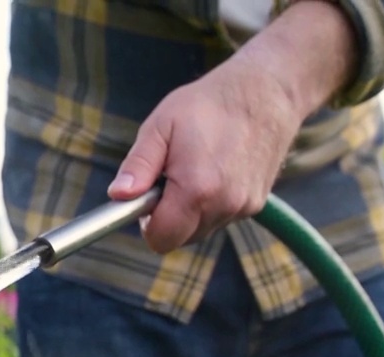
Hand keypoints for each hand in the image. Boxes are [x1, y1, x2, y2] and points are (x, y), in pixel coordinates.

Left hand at [107, 0, 357, 252]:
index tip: (146, 198)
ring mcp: (243, 207)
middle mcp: (223, 205)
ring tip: (195, 168)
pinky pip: (221, 217)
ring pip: (200, 229)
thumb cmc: (207, 104)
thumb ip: (138, 166)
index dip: (146, 223)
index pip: (160, 239)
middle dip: (167, 217)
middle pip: (180, 238)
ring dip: (189, 210)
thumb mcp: (160, 127)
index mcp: (196, 190)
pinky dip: (212, 203)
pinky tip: (216, 170)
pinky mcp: (256, 204)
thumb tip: (118, 196)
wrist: (265, 91)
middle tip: (169, 178)